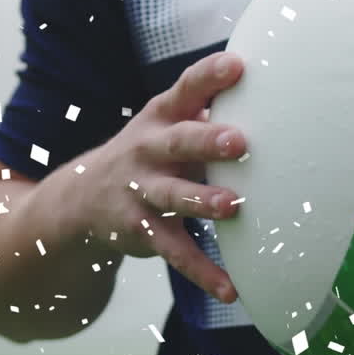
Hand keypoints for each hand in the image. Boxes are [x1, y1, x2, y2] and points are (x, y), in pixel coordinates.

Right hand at [68, 51, 247, 303]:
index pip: (185, 89)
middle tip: (240, 141)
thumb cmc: (151, 152)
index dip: (210, 77)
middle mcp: (148, 150)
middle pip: (178, 142)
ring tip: (233, 206)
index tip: (238, 65)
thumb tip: (272, 92)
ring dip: (202, 201)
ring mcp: (142, 191)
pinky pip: (175, 253)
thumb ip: (209, 110)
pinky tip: (231, 289)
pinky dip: (203, 272)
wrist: (81, 198)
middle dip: (207, 140)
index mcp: (161, 117)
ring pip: (173, 196)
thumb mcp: (169, 124)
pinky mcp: (142, 231)